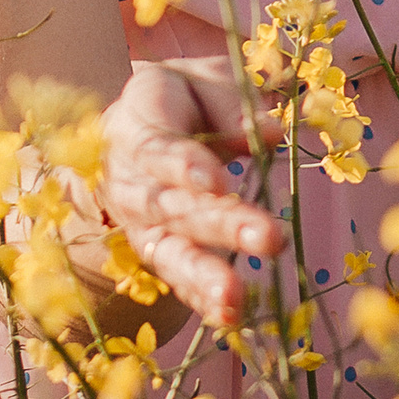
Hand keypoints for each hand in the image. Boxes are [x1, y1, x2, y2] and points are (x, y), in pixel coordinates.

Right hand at [95, 59, 286, 334]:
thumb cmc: (179, 95)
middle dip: (219, 225)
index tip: (219, 181)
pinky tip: (231, 317)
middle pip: (170, 207)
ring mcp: (137, 222)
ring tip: (237, 300)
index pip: (156, 149)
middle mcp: (126, 180)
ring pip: (166, 250)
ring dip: (203, 276)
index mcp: (133, 126)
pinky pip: (175, 276)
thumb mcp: (200, 80)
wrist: (138, 119)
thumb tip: (272, 134)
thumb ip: (231, 105)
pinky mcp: (154, 249)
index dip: (184, 165)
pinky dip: (201, 298)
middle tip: (269, 238)